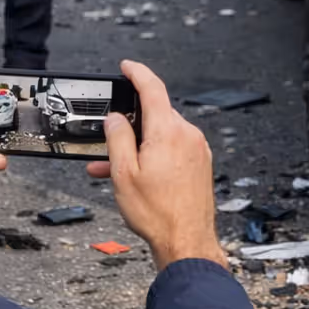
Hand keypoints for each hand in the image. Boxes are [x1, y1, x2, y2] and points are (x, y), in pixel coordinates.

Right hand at [88, 61, 226, 270]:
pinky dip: (153, 155)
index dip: (137, 72)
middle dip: (130, 124)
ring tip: (114, 168)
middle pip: (155, 115)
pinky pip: (172, 149)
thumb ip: (117, 138)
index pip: (152, 87)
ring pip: (162, 135)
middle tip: (108, 139)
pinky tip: (137, 174)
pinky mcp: (200, 164)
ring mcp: (197, 150)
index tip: (127, 67)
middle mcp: (187, 135)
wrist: (187, 241)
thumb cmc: (158, 214)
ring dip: (139, 144)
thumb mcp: (124, 173)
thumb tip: (115, 119)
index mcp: (168, 132)